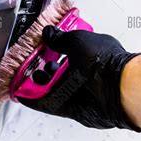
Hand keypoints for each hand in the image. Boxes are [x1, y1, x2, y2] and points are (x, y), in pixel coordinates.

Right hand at [18, 26, 140, 130]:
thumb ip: (60, 38)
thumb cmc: (104, 61)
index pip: (65, 49)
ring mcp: (78, 91)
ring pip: (51, 88)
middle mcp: (84, 72)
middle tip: (28, 66)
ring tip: (23, 81)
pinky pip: (50, 104)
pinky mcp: (73, 108)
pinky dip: (36, 101)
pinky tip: (24, 96)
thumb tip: (49, 33)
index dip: (50, 48)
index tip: (37, 48)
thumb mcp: (77, 41)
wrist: (117, 89)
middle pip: (56, 71)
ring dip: (37, 85)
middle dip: (41, 68)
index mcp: (88, 53)